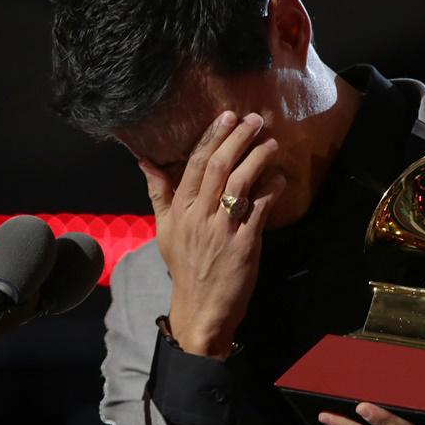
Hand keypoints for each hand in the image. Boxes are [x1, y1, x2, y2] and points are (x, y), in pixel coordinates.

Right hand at [139, 111, 286, 357]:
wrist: (200, 308)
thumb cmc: (184, 267)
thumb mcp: (164, 229)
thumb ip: (159, 193)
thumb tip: (145, 161)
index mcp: (180, 209)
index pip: (195, 164)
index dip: (213, 137)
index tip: (227, 116)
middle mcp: (199, 215)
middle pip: (219, 167)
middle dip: (238, 138)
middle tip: (256, 119)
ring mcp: (222, 229)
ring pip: (240, 183)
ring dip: (258, 158)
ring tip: (271, 143)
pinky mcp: (244, 244)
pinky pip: (259, 209)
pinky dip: (271, 190)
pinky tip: (279, 179)